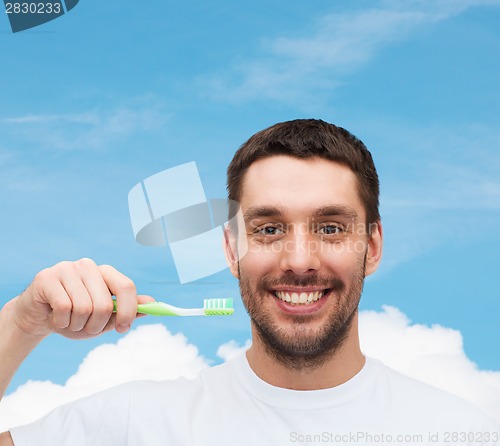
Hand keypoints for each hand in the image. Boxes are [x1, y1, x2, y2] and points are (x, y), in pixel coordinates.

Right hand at [10, 258, 153, 339]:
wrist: (38, 318)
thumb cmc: (75, 317)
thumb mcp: (104, 318)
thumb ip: (127, 310)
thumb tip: (152, 304)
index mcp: (105, 272)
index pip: (126, 286)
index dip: (129, 310)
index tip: (124, 328)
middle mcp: (88, 266)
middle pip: (104, 303)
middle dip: (96, 326)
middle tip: (85, 328)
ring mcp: (67, 269)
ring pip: (83, 308)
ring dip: (76, 325)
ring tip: (69, 322)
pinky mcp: (47, 277)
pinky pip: (63, 307)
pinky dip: (61, 322)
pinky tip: (55, 318)